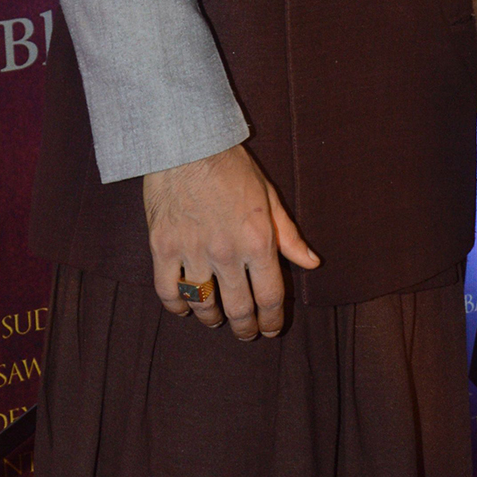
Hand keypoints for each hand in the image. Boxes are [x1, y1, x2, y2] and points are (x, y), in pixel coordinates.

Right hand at [143, 143, 318, 339]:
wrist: (187, 142)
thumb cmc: (231, 166)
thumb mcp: (269, 197)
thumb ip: (289, 235)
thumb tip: (312, 263)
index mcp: (258, 240)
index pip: (270, 296)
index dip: (272, 321)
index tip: (270, 329)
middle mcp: (227, 252)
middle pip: (239, 308)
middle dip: (246, 328)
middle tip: (246, 333)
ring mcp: (192, 252)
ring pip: (204, 304)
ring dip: (213, 318)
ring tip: (217, 320)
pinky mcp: (163, 247)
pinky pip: (169, 292)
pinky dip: (177, 306)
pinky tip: (185, 307)